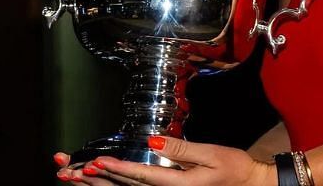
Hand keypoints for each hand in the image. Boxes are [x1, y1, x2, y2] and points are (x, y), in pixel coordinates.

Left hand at [56, 137, 275, 185]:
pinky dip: (115, 184)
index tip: (97, 162)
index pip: (142, 177)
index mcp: (180, 185)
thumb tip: (153, 141)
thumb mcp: (213, 154)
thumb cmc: (235, 169)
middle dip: (98, 179)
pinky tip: (102, 178)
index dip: (118, 169)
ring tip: (75, 175)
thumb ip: (182, 149)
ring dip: (101, 183)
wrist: (251, 185)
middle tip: (71, 171)